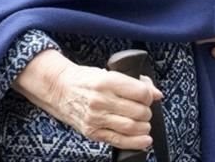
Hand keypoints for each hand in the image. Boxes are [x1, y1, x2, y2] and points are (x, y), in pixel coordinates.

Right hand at [15, 50, 162, 150]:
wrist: (58, 89)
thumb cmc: (84, 80)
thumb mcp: (107, 73)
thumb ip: (133, 83)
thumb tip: (156, 93)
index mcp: (105, 81)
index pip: (140, 93)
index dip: (149, 95)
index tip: (147, 96)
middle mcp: (100, 100)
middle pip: (139, 111)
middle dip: (147, 112)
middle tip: (144, 109)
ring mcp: (96, 118)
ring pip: (132, 127)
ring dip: (144, 127)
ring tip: (143, 123)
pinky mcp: (93, 132)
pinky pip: (119, 141)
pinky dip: (136, 142)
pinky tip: (144, 140)